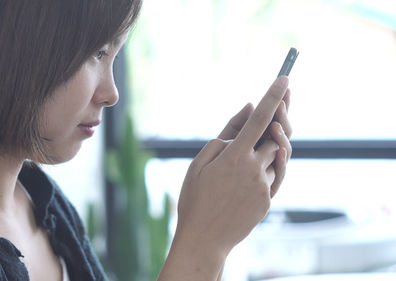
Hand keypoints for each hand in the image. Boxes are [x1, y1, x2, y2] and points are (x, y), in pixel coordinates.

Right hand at [177, 76, 289, 254]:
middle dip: (273, 124)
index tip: (285, 78)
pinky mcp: (269, 200)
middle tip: (270, 115)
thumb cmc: (195, 198)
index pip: (260, 119)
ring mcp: (264, 186)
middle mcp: (253, 168)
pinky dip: (267, 167)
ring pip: (276, 156)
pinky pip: (275, 176)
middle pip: (275, 136)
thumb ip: (226, 133)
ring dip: (267, 149)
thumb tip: (248, 109)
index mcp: (234, 156)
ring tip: (247, 156)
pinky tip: (252, 171)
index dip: (273, 96)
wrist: (204, 238)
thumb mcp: (200, 162)